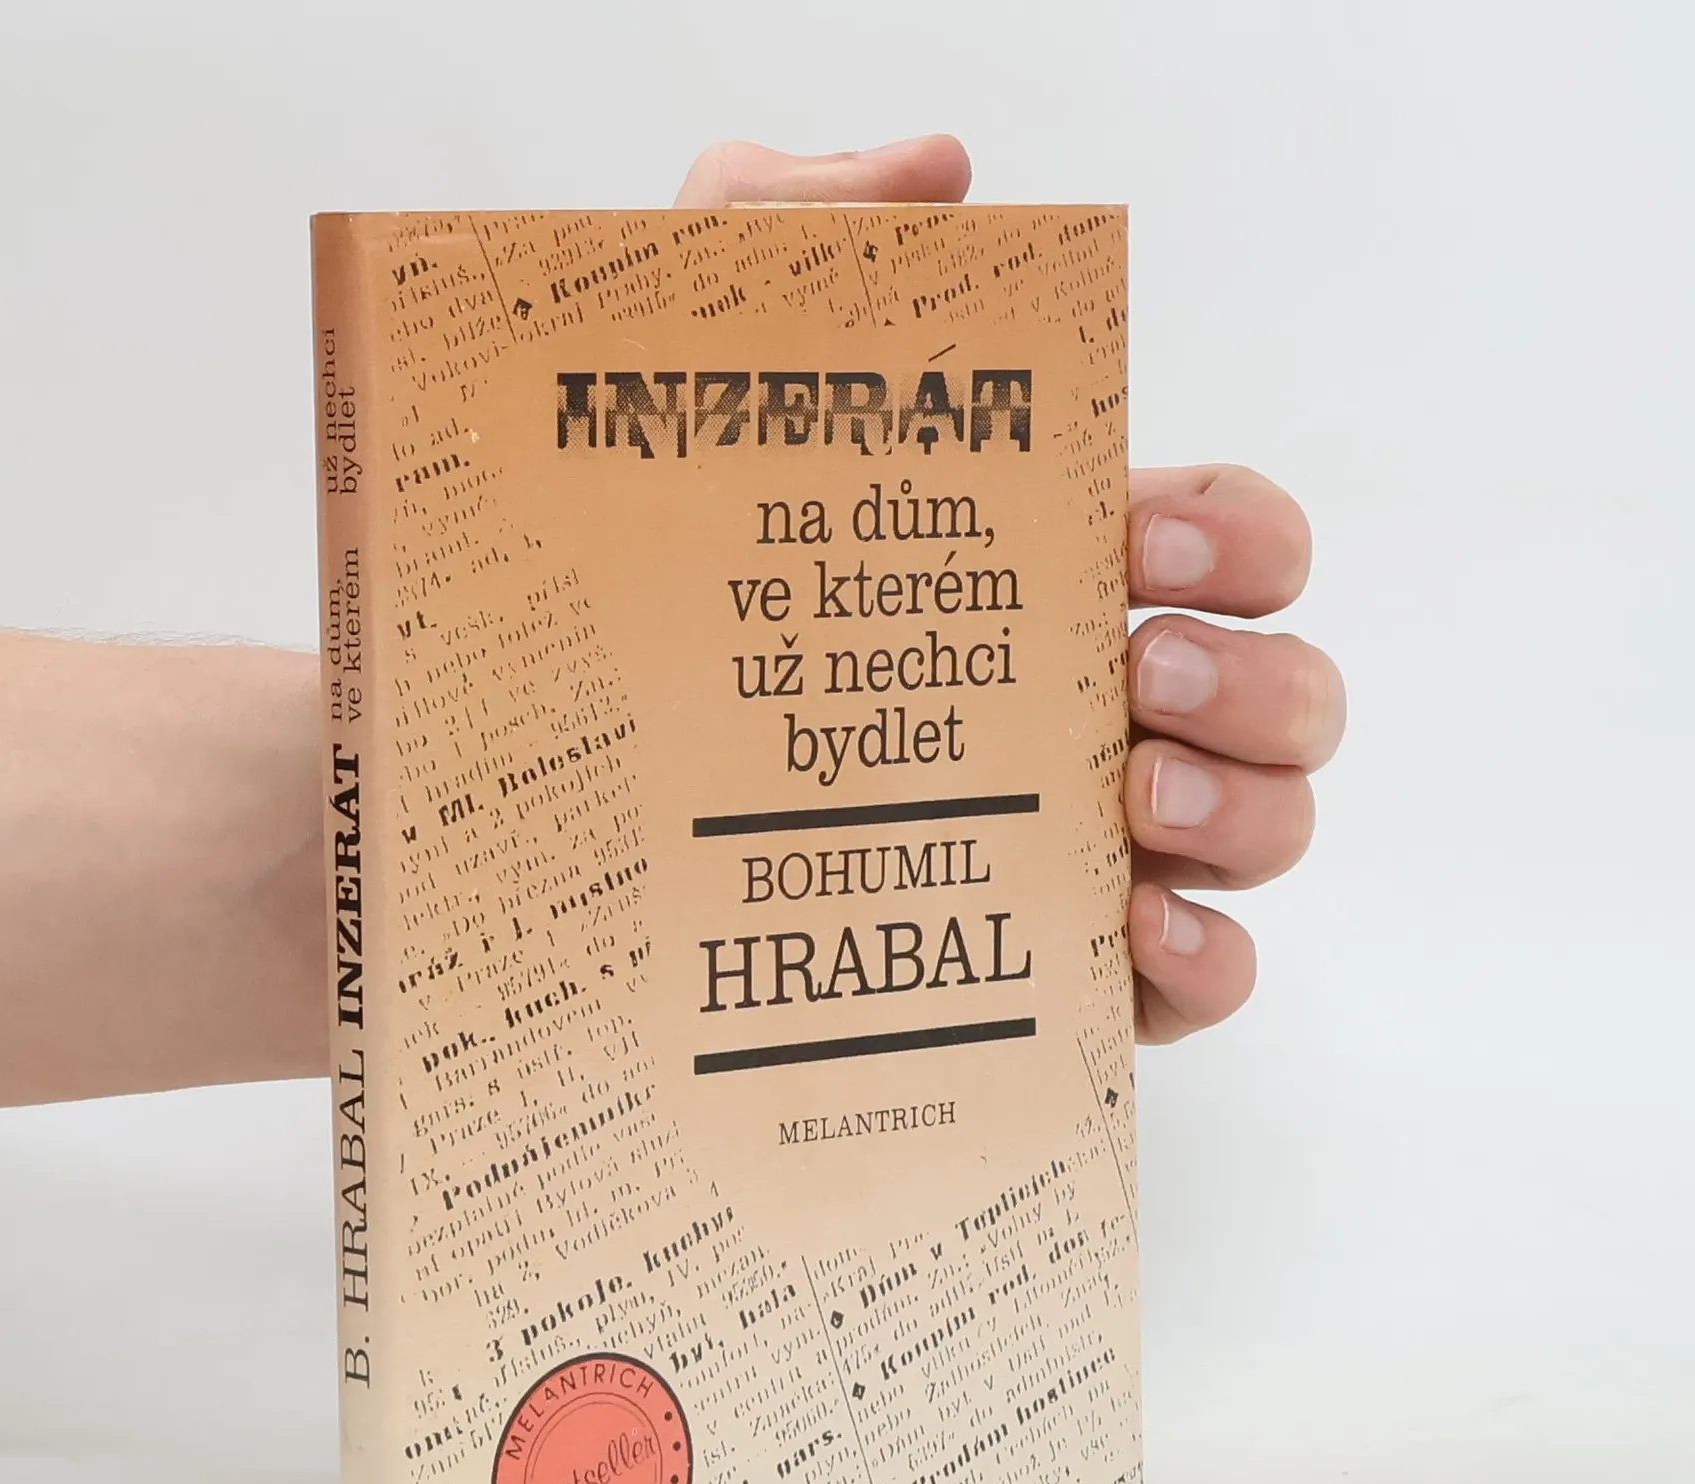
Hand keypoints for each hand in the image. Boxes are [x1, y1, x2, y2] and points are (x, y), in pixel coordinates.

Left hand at [676, 136, 1344, 1043]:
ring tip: (1126, 799)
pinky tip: (1131, 930)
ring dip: (1246, 810)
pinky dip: (1208, 961)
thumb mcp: (681, 400)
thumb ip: (793, 240)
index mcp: (1040, 586)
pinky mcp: (1046, 978)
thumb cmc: (619, 615)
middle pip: (1287, 691)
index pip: (1229, 540)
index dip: (1240, 533)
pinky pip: (1198, 986)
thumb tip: (940, 171)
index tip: (1135, 542)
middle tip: (1129, 673)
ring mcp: (1081, 851)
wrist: (522, 828)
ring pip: (1268, 830)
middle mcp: (1087, 715)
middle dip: (1258, 676)